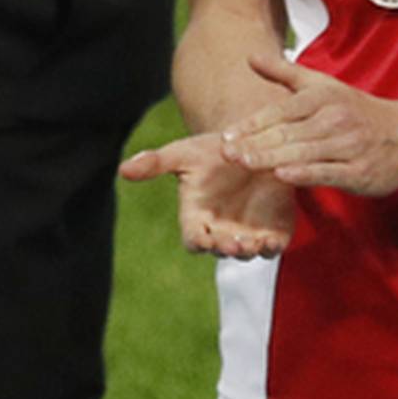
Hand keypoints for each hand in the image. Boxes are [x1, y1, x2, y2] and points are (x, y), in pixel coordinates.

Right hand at [119, 128, 297, 257]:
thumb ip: (156, 163)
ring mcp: (248, 234)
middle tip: (234, 244)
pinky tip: (273, 239)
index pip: (194, 240)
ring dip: (250, 251)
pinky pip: (273, 246)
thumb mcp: (185, 153)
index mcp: (197, 218)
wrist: (253, 145)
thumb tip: (123, 169)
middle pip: (221, 250)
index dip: (199, 241)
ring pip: (248, 253)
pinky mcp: (274, 231)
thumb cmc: (213, 151)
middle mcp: (221, 232)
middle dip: (227, 248)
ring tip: (253, 243)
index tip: (205, 237)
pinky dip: (273, 246)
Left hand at [219, 44, 397, 194]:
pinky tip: (283, 176)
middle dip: (255, 144)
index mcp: (321, 97)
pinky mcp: (358, 170)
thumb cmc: (357, 111)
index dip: (252, 124)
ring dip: (273, 159)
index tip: (226, 137)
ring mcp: (347, 145)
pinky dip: (305, 173)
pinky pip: (328, 171)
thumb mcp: (323, 85)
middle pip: (287, 133)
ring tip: (245, 164)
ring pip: (303, 152)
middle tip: (227, 154)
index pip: (280, 111)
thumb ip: (284, 73)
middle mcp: (333, 118)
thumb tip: (250, 56)